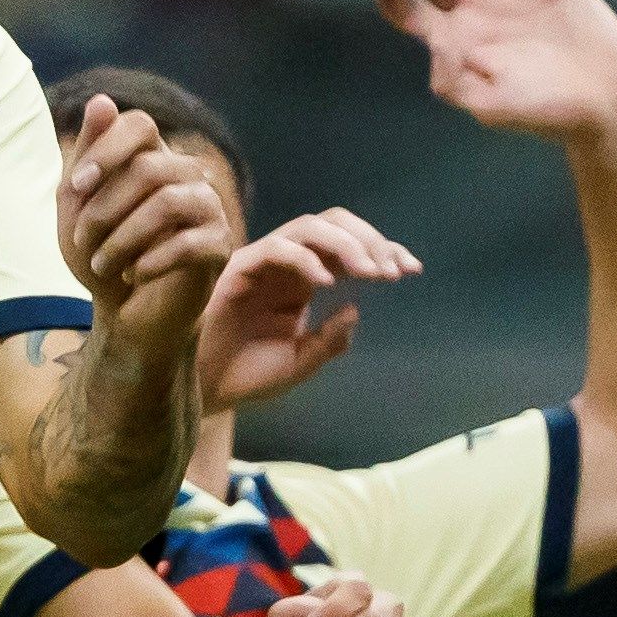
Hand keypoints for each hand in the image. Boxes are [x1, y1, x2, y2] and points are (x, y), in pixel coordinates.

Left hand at [62, 96, 234, 355]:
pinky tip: (131, 275)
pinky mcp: (221, 246)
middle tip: (83, 242)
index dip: (107, 149)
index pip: (139, 124)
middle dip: (104, 208)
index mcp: (151, 159)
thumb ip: (86, 158)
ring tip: (102, 265)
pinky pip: (189, 243)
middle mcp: (186, 175)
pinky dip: (149, 262)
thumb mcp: (77, 208)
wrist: (124, 315)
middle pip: (149, 166)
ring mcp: (208, 208)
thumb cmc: (100, 256)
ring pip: (168, 203)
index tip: (77, 186)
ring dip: (122, 238)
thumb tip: (101, 100)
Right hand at [199, 210, 421, 411]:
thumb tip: (355, 308)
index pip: (348, 248)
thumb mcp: (300, 363)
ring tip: (372, 273)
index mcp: (302, 281)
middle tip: (394, 270)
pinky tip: (328, 283)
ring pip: (308, 228)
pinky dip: (305, 259)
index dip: (382, 251)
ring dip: (346, 244)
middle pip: (333, 224)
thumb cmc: (245, 376)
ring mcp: (262, 263)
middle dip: (370, 240)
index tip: (412, 269)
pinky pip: (275, 249)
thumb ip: (329, 340)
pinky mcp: (237, 270)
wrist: (204, 392)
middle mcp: (285, 265)